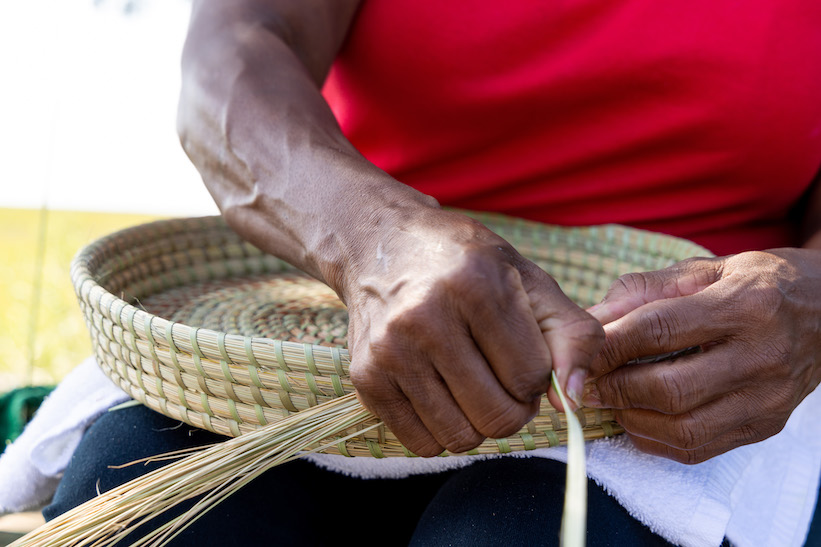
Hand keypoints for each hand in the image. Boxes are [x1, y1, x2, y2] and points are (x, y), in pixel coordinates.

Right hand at [342, 208, 603, 456]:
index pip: (531, 377)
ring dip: (478, 422)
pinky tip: (440, 391)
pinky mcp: (366, 378)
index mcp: (475, 286)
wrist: (381, 244)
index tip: (523, 355)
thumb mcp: (530, 279)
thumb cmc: (466, 262)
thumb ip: (572, 336)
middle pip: (498, 415)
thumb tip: (571, 404)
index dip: (539, 377)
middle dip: (514, 407)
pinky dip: (441, 430)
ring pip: (461, 437)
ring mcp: (390, 351)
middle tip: (503, 378)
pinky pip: (423, 444)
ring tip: (472, 383)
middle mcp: (426, 318)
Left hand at [585, 249, 820, 462]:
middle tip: (585, 381)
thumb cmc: (757, 283)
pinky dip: (655, 440)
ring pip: (682, 428)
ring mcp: (767, 399)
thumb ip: (645, 289)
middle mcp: (761, 356)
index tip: (577, 352)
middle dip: (614, 388)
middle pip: (669, 388)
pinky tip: (637, 418)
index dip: (609, 346)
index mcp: (744, 305)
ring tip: (609, 399)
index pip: (658, 330)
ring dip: (630, 418)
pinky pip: (698, 449)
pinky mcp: (765, 427)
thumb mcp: (705, 269)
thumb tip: (592, 319)